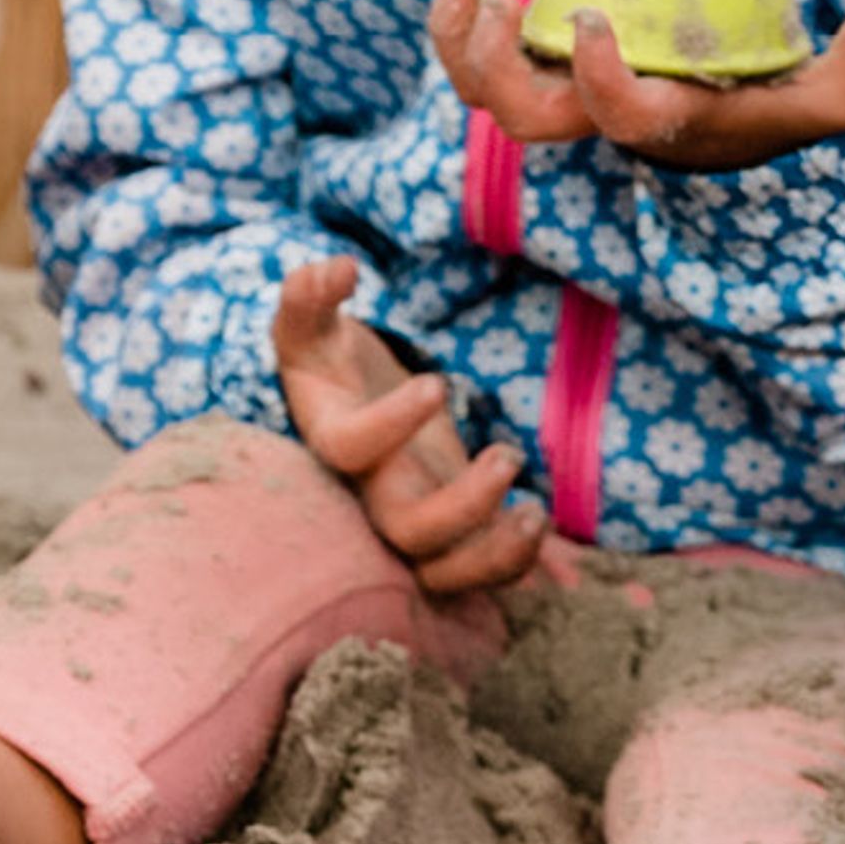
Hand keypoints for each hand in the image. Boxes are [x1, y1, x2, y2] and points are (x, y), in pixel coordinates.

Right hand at [272, 256, 543, 595]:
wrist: (350, 407)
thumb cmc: (329, 364)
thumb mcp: (311, 327)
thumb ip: (309, 297)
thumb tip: (336, 267)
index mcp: (332, 440)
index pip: (350, 449)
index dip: (390, 424)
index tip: (436, 382)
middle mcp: (368, 493)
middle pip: (405, 533)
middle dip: (463, 506)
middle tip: (505, 455)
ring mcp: (408, 520)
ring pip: (441, 574)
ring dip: (494, 553)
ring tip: (534, 509)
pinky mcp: (446, 534)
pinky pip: (474, 576)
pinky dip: (510, 563)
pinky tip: (534, 516)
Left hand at [430, 0, 844, 173]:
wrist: (725, 134)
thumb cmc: (780, 113)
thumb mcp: (839, 92)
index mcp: (662, 122)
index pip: (616, 116)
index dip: (596, 74)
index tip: (593, 17)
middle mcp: (597, 116)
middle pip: (518, 116)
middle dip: (488, 62)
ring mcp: (560, 94)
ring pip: (478, 88)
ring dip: (456, 27)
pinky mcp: (538, 67)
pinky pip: (476, 53)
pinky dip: (456, 7)